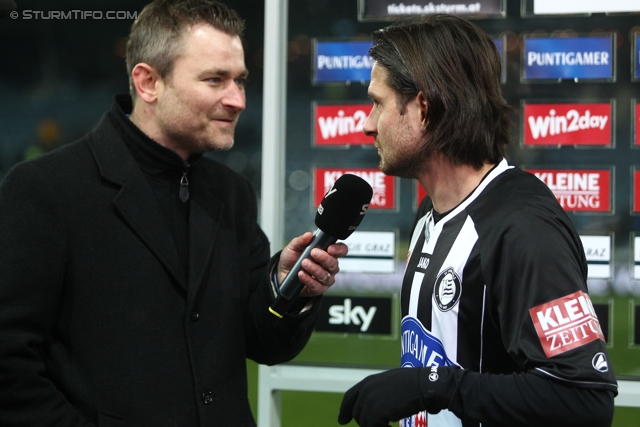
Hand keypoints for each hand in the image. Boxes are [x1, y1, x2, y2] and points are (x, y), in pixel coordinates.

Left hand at [277, 232, 347, 296]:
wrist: (282, 273)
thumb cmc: (292, 259)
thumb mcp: (294, 247)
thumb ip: (301, 240)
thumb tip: (308, 235)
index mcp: (327, 253)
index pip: (341, 250)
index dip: (338, 249)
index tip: (329, 248)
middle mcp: (328, 266)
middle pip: (334, 263)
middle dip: (324, 258)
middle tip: (313, 253)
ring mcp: (325, 278)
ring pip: (326, 276)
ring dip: (315, 269)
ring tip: (304, 264)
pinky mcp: (318, 289)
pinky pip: (317, 286)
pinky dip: (309, 280)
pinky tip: (302, 274)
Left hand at [338, 366, 457, 426]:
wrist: (423, 385)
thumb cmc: (413, 383)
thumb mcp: (391, 382)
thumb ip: (379, 390)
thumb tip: (376, 404)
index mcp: (368, 381)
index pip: (350, 397)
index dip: (344, 410)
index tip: (342, 420)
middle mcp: (366, 390)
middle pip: (357, 413)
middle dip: (365, 422)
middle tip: (380, 425)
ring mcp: (369, 402)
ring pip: (364, 422)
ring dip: (375, 426)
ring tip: (390, 425)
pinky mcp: (375, 414)